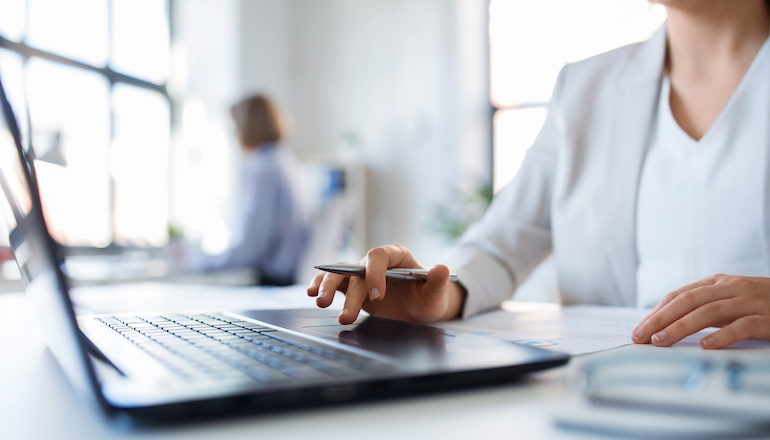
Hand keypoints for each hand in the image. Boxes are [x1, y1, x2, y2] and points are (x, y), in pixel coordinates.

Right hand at [306, 244, 465, 324]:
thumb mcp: (436, 294)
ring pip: (339, 273)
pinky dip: (321, 285)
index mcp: (397, 256)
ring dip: (328, 287)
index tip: (377, 296)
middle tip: (347, 315)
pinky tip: (311, 293)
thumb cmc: (428, 299)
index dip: (375, 273)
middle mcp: (376, 262)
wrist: (419, 310)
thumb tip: (442, 268)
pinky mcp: (352, 286)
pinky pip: (333, 282)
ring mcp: (362, 273)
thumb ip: (437, 282)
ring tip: (320, 302)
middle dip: (350, 293)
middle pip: (356, 269)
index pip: (379, 257)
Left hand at [632, 274, 769, 348]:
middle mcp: (731, 288)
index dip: (656, 312)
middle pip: (687, 301)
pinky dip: (723, 336)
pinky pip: (743, 326)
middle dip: (660, 319)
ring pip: (708, 312)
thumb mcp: (729, 302)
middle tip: (641, 337)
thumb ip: (702, 309)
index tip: (638, 330)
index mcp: (717, 283)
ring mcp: (750, 301)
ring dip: (681, 327)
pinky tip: (707, 346)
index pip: (679, 295)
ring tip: (662, 341)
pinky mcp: (768, 318)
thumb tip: (664, 326)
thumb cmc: (760, 306)